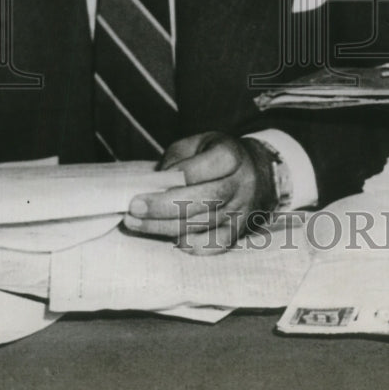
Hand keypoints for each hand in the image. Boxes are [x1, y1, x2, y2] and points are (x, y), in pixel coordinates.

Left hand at [124, 132, 277, 253]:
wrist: (255, 171)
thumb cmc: (216, 155)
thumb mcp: (197, 143)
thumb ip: (176, 159)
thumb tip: (156, 185)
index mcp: (229, 155)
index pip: (195, 172)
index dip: (165, 185)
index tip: (137, 195)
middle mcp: (240, 183)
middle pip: (201, 201)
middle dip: (162, 209)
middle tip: (132, 213)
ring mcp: (241, 210)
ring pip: (202, 225)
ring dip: (165, 228)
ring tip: (136, 225)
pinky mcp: (238, 231)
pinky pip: (214, 245)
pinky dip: (190, 246)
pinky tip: (169, 239)